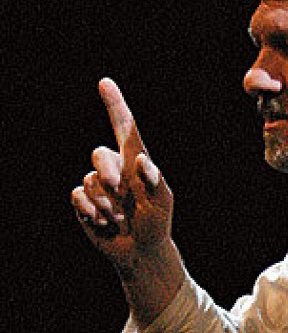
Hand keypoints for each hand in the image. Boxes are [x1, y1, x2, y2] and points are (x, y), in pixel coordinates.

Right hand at [71, 78, 173, 271]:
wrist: (140, 250)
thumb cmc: (157, 222)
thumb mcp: (163, 202)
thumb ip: (155, 181)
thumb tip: (141, 159)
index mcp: (137, 162)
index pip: (125, 129)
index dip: (115, 106)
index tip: (105, 83)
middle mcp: (116, 168)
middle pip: (100, 154)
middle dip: (108, 172)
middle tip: (120, 191)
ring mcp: (98, 184)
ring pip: (91, 180)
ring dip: (106, 203)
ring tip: (120, 218)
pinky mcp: (84, 201)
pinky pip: (79, 195)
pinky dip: (91, 210)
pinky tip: (104, 223)